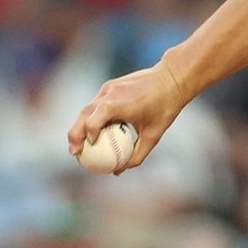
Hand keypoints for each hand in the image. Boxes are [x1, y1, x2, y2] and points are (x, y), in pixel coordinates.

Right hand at [68, 63, 189, 172]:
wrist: (173, 77)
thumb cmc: (166, 107)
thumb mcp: (155, 134)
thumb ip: (138, 153)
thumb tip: (119, 170)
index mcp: (119, 104)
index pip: (94, 121)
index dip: (87, 135)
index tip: (89, 148)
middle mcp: (109, 94)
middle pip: (84, 115)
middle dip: (75, 134)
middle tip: (75, 152)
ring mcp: (108, 87)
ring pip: (87, 108)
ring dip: (80, 125)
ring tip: (79, 144)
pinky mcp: (110, 85)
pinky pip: (96, 103)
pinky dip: (91, 116)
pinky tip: (93, 130)